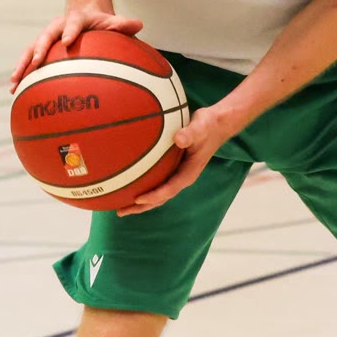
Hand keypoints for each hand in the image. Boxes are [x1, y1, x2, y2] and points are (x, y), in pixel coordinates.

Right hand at [10, 8, 144, 90]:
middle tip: (37, 62)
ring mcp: (47, 38)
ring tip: (15, 82)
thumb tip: (138, 24)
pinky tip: (14, 91)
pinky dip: (22, 73)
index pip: (72, 23)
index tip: (67, 41)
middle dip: (40, 48)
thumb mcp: (113, 21)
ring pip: (32, 49)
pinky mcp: (41, 49)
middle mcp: (58, 27)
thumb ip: (123, 24)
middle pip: (46, 36)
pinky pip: (29, 61)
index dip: (70, 31)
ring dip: (23, 65)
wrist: (84, 15)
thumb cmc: (101, 24)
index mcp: (76, 19)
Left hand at [116, 107, 235, 216]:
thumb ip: (190, 133)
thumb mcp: (201, 127)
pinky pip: (156, 181)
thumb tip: (178, 139)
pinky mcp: (173, 168)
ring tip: (120, 206)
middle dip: (141, 206)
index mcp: (188, 173)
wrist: (216, 124)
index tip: (137, 199)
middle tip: (120, 211)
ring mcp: (177, 174)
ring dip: (140, 201)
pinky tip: (128, 184)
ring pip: (157, 193)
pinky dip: (143, 186)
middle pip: (160, 198)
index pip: (169, 189)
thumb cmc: (208, 126)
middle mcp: (182, 177)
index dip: (153, 196)